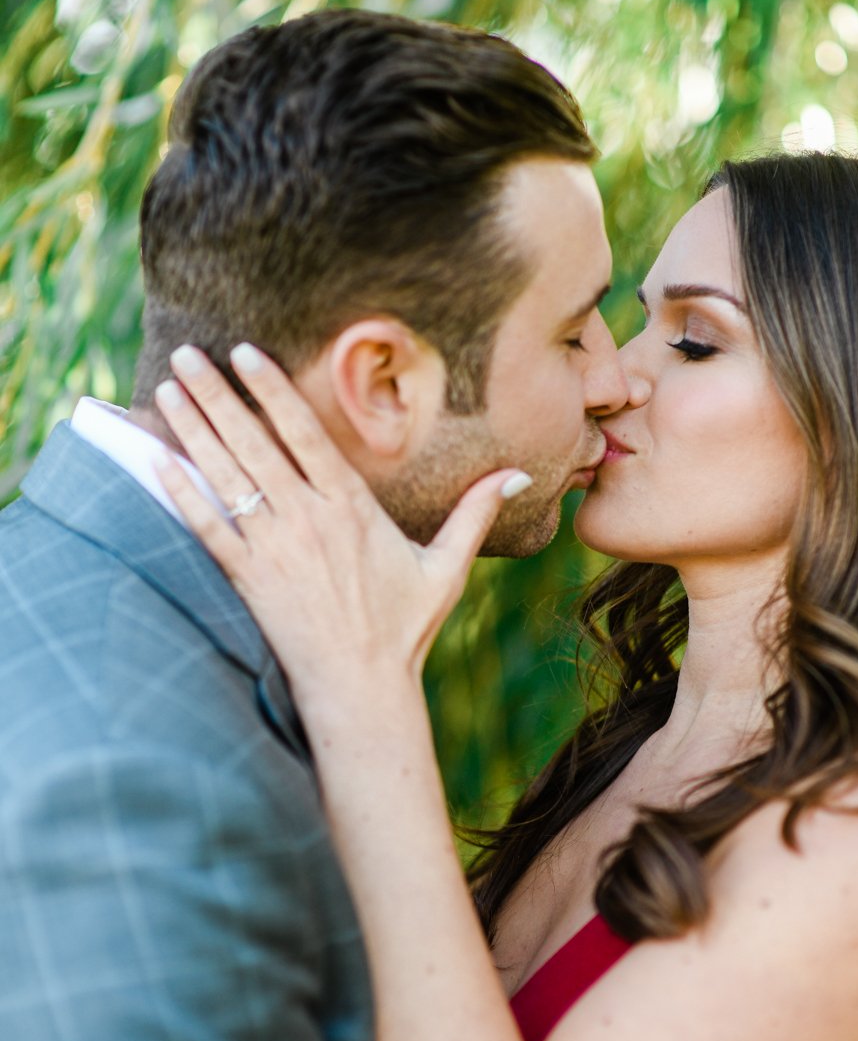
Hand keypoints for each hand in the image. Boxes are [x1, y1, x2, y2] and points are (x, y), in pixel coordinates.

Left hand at [152, 343, 529, 710]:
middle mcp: (308, 520)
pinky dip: (181, 496)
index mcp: (352, 508)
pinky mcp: (249, 580)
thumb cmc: (404, 629)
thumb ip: (475, 513)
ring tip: (167, 389)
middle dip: (218, 393)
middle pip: (255, 443)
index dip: (274, 389)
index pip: (306, 433)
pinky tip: (156, 462)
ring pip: (226, 477)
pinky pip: (208, 529)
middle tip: (186, 353)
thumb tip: (517, 474)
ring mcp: (274, 549)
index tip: (246, 351)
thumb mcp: (447, 567)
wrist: (362, 688)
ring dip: (193, 430)